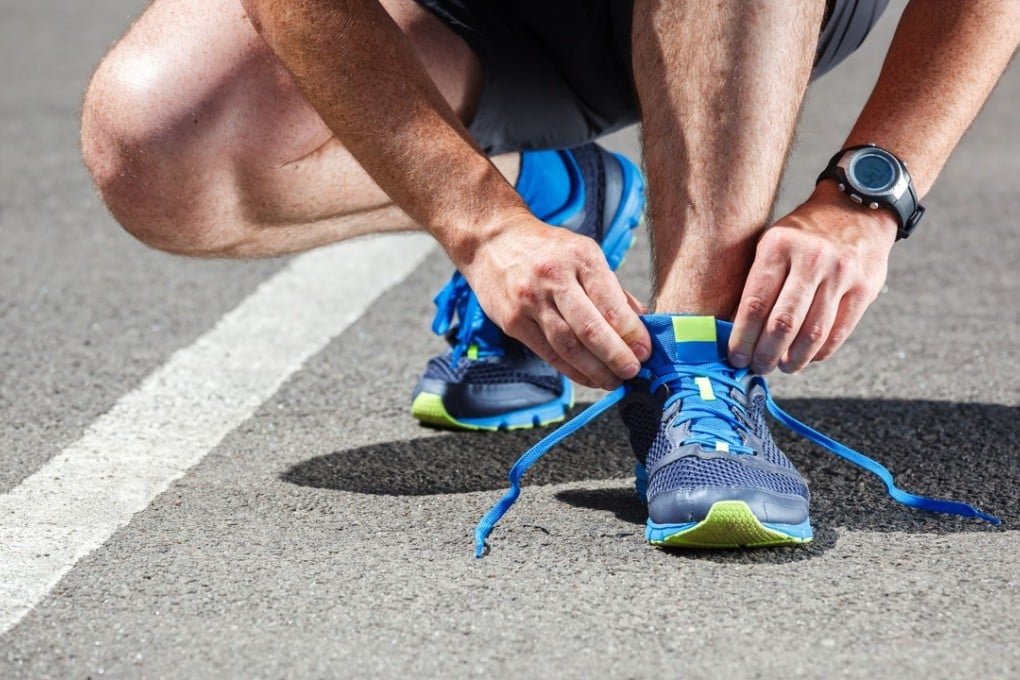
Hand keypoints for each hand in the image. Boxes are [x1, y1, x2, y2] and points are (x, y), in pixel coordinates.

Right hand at [460, 213, 650, 389]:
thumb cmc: (545, 249)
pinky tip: (587, 377)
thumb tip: (642, 323)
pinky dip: (571, 370)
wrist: (492, 240)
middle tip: (632, 372)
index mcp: (580, 257)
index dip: (632, 334)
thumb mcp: (584, 253)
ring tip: (612, 381)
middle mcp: (553, 278)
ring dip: (594, 370)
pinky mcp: (513, 321)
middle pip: (589, 329)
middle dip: (616, 356)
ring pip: (567, 346)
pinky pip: (547, 352)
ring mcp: (530, 301)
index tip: (645, 351)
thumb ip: (612, 289)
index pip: (611, 304)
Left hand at [728, 182, 897, 373]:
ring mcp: (841, 273)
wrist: (857, 208)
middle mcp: (811, 258)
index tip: (735, 357)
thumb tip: (735, 330)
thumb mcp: (772, 242)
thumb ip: (756, 281)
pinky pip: (838, 332)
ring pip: (813, 333)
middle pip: (783, 323)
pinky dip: (819, 352)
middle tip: (757, 367)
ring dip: (793, 359)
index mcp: (778, 245)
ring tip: (782, 366)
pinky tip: (807, 357)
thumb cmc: (803, 233)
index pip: (755, 303)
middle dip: (765, 354)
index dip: (742, 338)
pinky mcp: (865, 287)